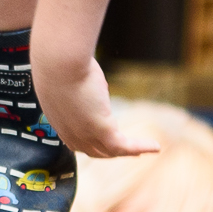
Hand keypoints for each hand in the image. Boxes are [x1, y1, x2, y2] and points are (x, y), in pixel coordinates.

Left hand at [33, 52, 153, 161]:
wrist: (58, 61)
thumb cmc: (57, 58)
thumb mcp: (65, 72)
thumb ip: (75, 78)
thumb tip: (87, 71)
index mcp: (57, 118)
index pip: (74, 139)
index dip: (89, 143)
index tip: (101, 141)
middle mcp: (69, 131)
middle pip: (92, 150)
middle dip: (110, 153)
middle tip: (128, 151)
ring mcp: (84, 133)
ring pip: (109, 151)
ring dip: (129, 152)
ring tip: (145, 149)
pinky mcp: (101, 130)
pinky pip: (124, 146)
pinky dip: (141, 147)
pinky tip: (155, 146)